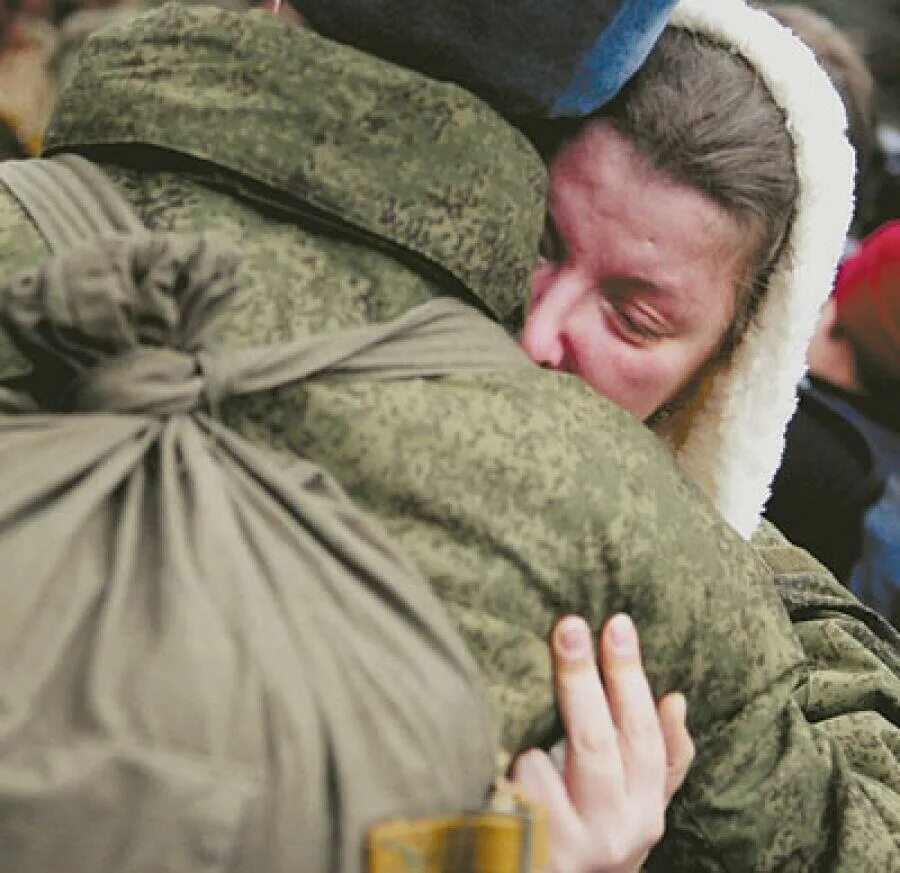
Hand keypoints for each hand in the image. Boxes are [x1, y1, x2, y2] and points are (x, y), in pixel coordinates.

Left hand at [512, 614, 693, 872]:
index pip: (644, 732)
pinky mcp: (535, 856)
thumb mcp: (635, 801)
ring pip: (544, 767)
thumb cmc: (595, 832)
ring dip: (532, 749)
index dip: (629, 676)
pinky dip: (509, 779)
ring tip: (528, 749)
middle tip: (569, 626)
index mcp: (648, 808)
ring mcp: (575, 849)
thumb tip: (677, 700)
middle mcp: (619, 833)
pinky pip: (510, 793)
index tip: (617, 624)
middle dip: (581, 678)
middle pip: (598, 741)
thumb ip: (660, 757)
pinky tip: (507, 786)